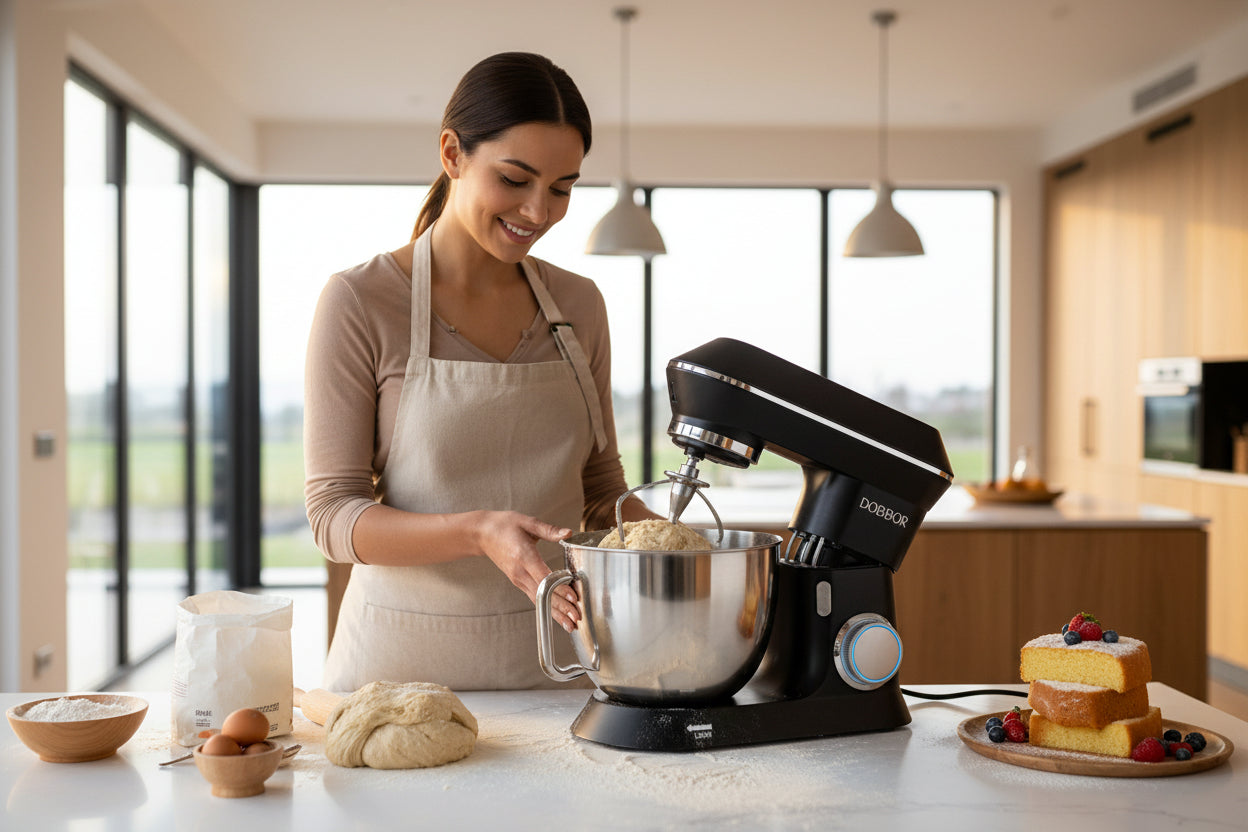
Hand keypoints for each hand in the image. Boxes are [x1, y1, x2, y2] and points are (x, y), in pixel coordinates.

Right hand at [474, 511, 580, 631]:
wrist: (482, 534)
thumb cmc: (504, 526)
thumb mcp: (528, 522)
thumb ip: (549, 530)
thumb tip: (568, 533)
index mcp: (524, 556)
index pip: (544, 577)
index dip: (559, 589)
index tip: (574, 597)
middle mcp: (520, 572)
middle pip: (542, 594)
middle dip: (561, 607)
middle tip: (576, 618)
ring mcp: (517, 579)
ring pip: (538, 600)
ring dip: (554, 613)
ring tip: (570, 624)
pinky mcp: (518, 581)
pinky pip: (534, 597)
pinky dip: (546, 608)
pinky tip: (557, 615)